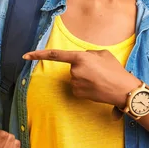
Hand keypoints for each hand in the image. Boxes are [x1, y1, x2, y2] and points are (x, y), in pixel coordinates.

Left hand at [23, 49, 138, 106]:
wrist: (122, 90)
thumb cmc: (115, 70)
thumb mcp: (103, 54)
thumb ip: (88, 53)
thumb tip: (81, 58)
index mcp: (80, 58)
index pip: (55, 55)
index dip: (38, 54)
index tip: (25, 56)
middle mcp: (74, 71)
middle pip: (72, 66)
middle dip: (83, 67)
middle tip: (99, 70)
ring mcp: (75, 83)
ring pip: (75, 77)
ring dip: (85, 77)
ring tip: (100, 78)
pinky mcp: (77, 93)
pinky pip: (78, 86)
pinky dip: (85, 86)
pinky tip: (96, 87)